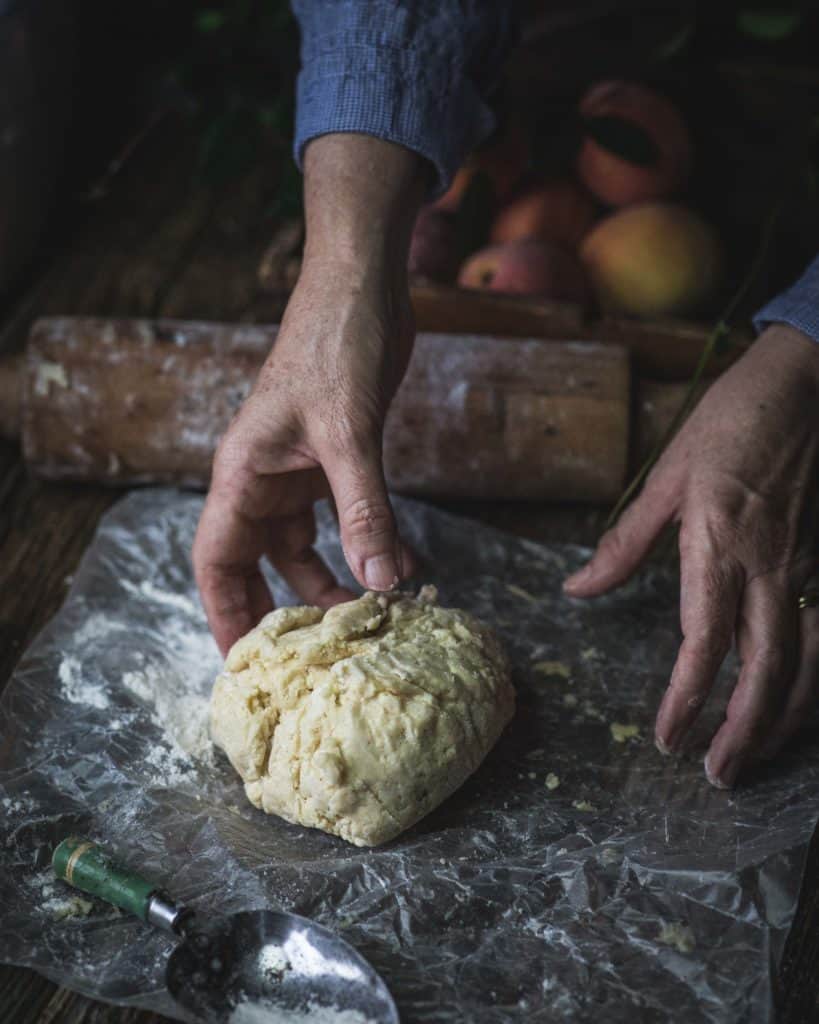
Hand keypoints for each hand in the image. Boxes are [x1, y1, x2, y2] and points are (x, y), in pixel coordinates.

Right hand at [193, 135, 426, 654]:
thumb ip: (364, 512)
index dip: (225, 613)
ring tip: (365, 620)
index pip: (217, 559)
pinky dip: (362, 549)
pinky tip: (398, 570)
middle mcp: (262, 479)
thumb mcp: (349, 436)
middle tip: (305, 662)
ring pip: (300, 548)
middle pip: (254, 563)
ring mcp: (297, 472)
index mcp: (241, 474)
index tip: (244, 663)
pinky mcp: (332, 462)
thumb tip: (384, 584)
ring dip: (329, 584)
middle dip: (276, 611)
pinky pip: (339, 521)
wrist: (362, 289)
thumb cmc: (335, 347)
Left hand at [564, 325, 818, 786]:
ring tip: (754, 758)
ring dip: (784, 718)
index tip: (667, 737)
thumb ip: (624, 542)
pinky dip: (809, 680)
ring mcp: (806, 566)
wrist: (805, 384)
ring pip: (807, 661)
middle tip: (718, 776)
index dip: (685, 696)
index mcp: (719, 543)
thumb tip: (576, 589)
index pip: (704, 640)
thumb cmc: (728, 423)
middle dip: (746, 731)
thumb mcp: (666, 478)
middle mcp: (769, 565)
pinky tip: (793, 705)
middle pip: (767, 668)